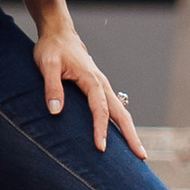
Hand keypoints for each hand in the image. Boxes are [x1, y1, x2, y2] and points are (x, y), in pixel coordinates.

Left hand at [32, 2, 147, 157]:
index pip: (99, 108)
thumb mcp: (47, 65)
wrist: (59, 33)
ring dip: (130, 131)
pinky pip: (113, 108)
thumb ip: (52, 87)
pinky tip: (121, 136)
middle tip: (141, 156)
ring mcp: (102, 86)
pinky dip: (121, 123)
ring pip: (120, 111)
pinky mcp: (98, 88)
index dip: (101, 128)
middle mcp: (101, 84)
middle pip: (121, 113)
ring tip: (138, 152)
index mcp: (91, 79)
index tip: (101, 147)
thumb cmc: (52, 48)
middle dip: (131, 135)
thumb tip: (56, 111)